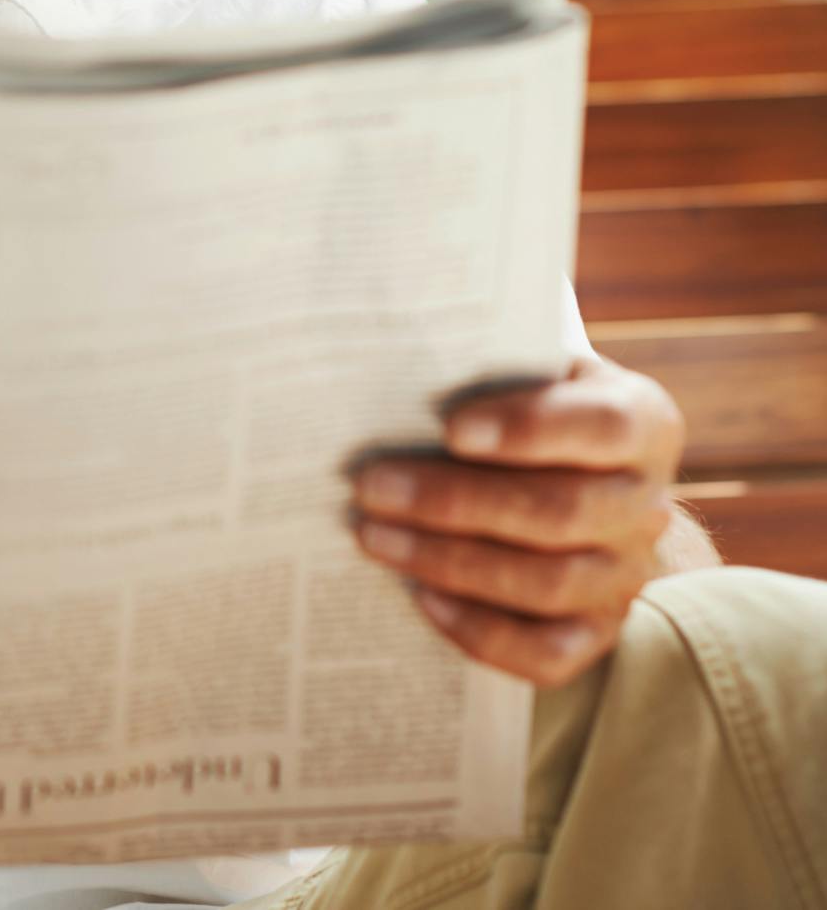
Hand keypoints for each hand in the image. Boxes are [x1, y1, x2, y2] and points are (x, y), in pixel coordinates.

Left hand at [350, 354, 685, 686]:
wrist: (568, 478)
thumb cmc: (524, 406)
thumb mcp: (524, 369)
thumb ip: (487, 366)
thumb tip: (394, 372)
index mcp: (642, 422)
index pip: (605, 426)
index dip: (529, 429)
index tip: (450, 429)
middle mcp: (648, 504)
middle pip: (561, 512)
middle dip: (455, 501)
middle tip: (370, 485)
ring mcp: (627, 573)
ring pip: (549, 582)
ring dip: (450, 562)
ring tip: (373, 535)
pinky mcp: (598, 630)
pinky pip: (548, 652)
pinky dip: (481, 630)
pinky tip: (420, 597)